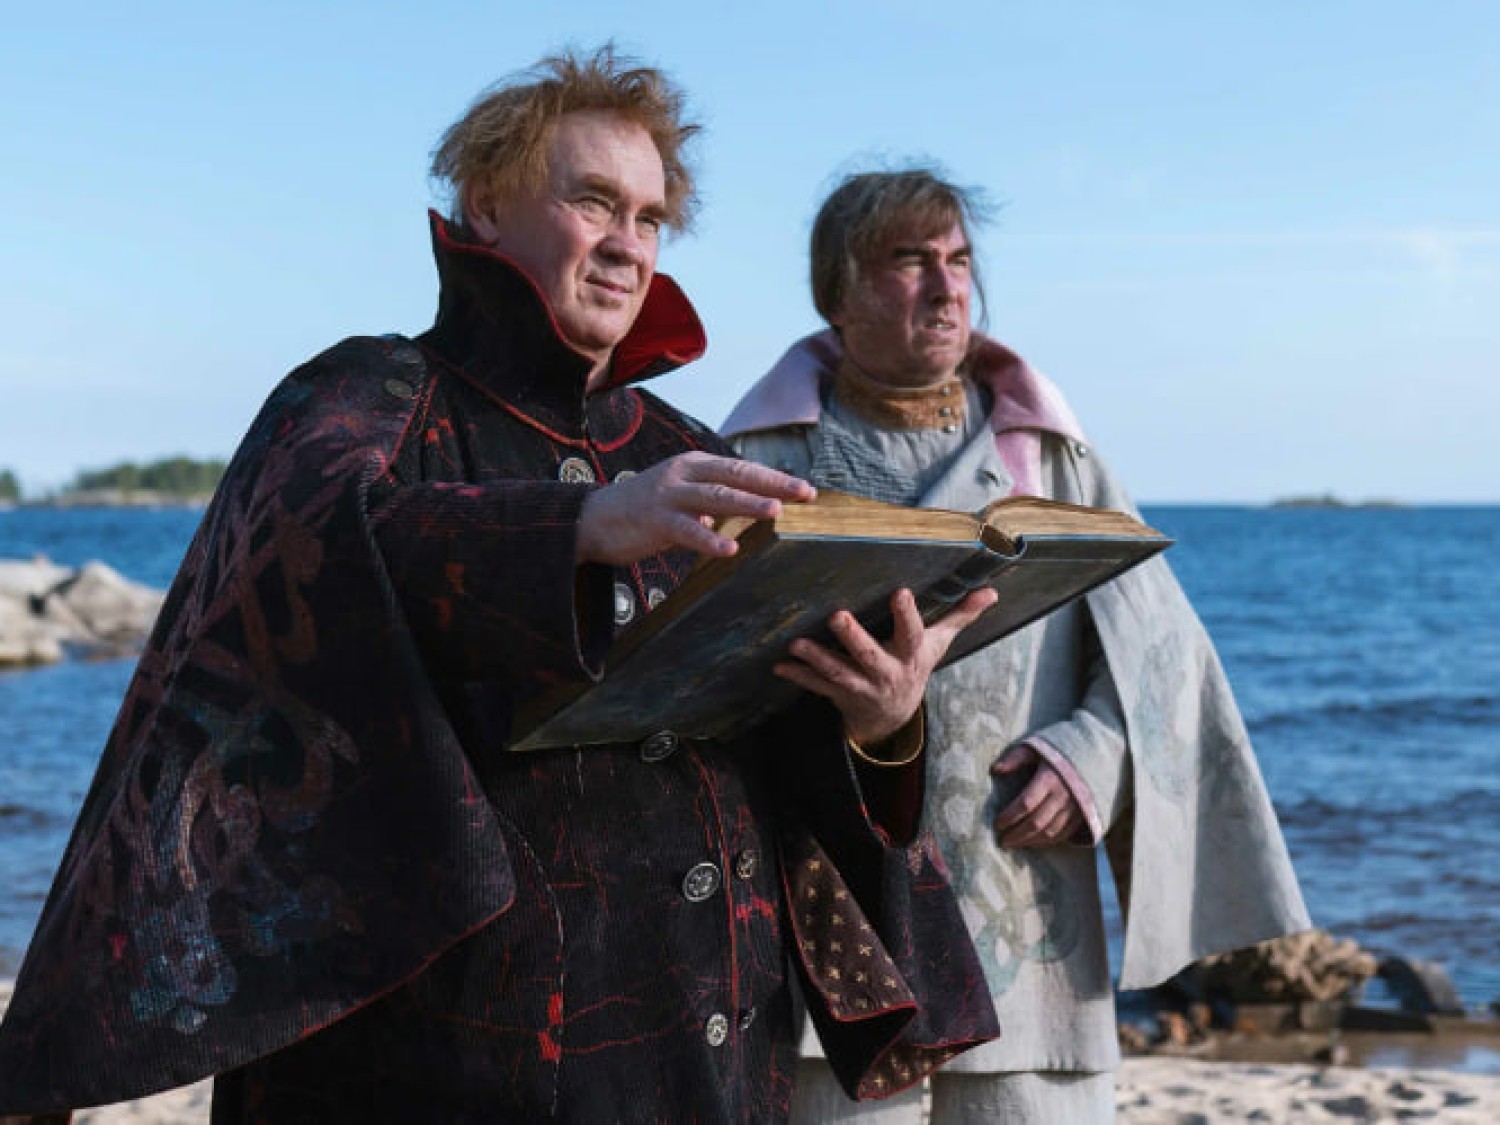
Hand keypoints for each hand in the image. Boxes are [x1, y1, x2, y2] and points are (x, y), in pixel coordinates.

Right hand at [576, 452, 814, 566]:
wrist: (593, 518)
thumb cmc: (644, 511)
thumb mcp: (683, 498)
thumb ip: (713, 501)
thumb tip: (751, 508)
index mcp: (694, 466)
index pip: (741, 468)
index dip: (774, 477)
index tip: (806, 489)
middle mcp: (684, 474)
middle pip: (735, 475)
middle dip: (773, 484)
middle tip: (805, 494)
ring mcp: (668, 495)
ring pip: (715, 497)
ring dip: (747, 503)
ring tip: (775, 511)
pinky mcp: (654, 520)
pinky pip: (687, 531)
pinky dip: (709, 538)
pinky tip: (729, 548)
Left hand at [773, 586, 996, 745]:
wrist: (894, 716)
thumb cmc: (914, 665)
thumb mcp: (938, 643)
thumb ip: (960, 616)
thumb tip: (991, 591)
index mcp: (911, 655)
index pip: (913, 633)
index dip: (907, 615)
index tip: (900, 591)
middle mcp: (887, 673)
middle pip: (870, 656)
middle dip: (853, 638)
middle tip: (837, 616)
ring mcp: (862, 687)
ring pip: (839, 674)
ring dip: (817, 660)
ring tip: (796, 644)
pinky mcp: (840, 695)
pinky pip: (817, 688)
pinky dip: (799, 677)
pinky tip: (780, 666)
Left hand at [991, 744, 1085, 847]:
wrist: (1094, 755)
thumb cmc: (1059, 751)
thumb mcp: (1036, 748)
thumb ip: (1016, 757)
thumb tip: (996, 769)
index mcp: (1049, 778)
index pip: (1025, 803)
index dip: (1009, 816)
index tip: (997, 823)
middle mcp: (1063, 795)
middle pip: (1036, 822)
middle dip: (1017, 834)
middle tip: (1002, 841)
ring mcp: (1075, 808)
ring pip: (1050, 832)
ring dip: (1030, 841)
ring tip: (1015, 844)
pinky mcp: (1083, 815)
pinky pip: (1064, 834)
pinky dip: (1047, 841)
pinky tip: (1034, 842)